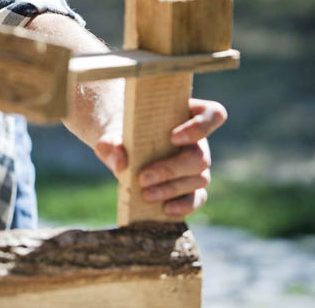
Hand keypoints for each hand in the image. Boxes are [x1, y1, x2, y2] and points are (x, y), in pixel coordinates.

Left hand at [94, 98, 226, 216]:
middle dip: (172, 170)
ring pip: (199, 179)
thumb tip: (120, 163)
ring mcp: (196, 164)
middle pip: (200, 156)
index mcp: (185, 114)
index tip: (172, 137)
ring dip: (171, 189)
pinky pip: (198, 197)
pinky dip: (184, 205)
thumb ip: (111, 143)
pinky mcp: (191, 186)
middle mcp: (197, 140)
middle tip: (143, 178)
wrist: (119, 145)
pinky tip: (166, 209)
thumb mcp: (110, 132)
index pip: (212, 114)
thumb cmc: (120, 132)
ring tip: (145, 194)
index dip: (201, 126)